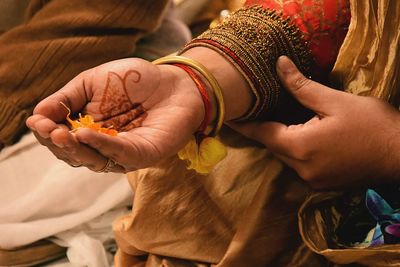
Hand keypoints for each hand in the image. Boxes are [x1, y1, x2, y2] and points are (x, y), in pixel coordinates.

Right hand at [26, 58, 204, 171]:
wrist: (174, 82)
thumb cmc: (135, 80)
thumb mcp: (92, 83)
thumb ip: (66, 99)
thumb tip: (36, 116)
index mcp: (88, 129)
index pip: (61, 138)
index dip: (47, 133)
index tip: (36, 122)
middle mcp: (103, 145)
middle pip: (73, 154)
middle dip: (58, 143)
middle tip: (48, 130)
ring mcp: (123, 154)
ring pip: (92, 160)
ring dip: (74, 149)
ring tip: (61, 134)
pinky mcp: (143, 155)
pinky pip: (119, 155)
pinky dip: (100, 145)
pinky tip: (84, 135)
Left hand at [229, 56, 399, 188]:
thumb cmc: (372, 125)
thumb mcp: (335, 101)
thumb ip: (302, 86)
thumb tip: (279, 65)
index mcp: (300, 147)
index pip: (262, 133)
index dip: (244, 125)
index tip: (227, 118)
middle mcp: (301, 168)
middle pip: (273, 145)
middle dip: (263, 130)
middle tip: (253, 112)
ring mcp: (312, 179)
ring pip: (285, 156)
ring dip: (280, 140)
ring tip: (276, 120)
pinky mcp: (322, 183)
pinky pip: (299, 164)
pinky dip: (295, 150)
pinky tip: (301, 136)